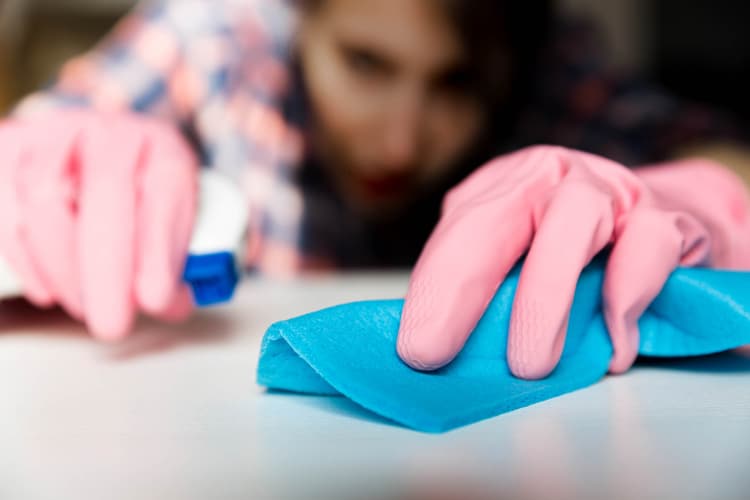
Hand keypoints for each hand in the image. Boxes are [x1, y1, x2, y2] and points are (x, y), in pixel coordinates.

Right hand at [0, 110, 198, 339]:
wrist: (95, 152)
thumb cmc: (140, 199)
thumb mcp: (172, 221)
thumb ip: (173, 261)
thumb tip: (168, 304)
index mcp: (161, 148)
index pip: (163, 191)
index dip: (158, 249)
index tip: (157, 299)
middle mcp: (108, 132)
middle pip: (104, 192)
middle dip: (106, 271)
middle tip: (112, 325)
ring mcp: (51, 136)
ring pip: (44, 199)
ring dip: (64, 270)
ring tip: (86, 309)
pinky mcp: (7, 151)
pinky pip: (5, 210)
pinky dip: (26, 261)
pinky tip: (50, 292)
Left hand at [397, 145, 749, 378]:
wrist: (668, 229)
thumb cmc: (580, 259)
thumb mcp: (522, 265)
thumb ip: (489, 294)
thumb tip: (442, 353)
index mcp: (506, 187)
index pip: (460, 228)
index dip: (434, 286)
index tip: (417, 348)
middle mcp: (552, 177)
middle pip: (497, 217)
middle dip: (460, 286)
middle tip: (436, 352)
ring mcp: (612, 190)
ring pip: (573, 220)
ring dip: (544, 297)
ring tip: (530, 365)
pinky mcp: (668, 218)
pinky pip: (647, 244)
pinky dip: (626, 295)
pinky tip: (614, 344)